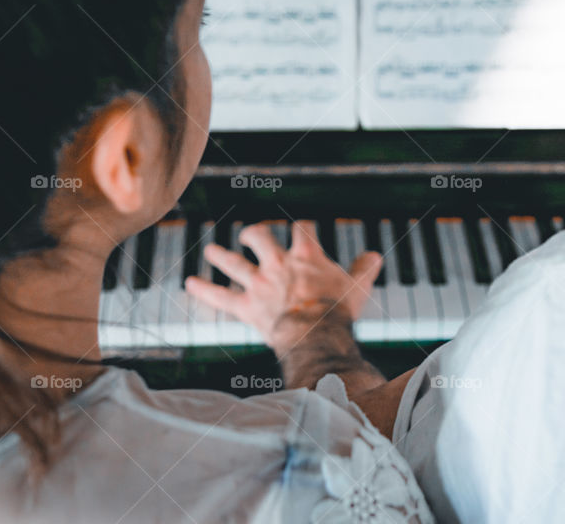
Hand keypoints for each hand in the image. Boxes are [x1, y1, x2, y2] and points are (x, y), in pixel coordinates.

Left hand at [184, 221, 381, 353]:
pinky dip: (204, 290)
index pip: (301, 230)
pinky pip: (221, 297)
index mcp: (305, 256)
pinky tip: (189, 283)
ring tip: (211, 250)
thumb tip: (375, 257)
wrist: (315, 335)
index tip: (301, 229)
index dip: (301, 228)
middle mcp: (278, 264)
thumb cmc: (337, 312)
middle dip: (253, 234)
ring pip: (234, 263)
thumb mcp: (357, 287)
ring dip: (220, 256)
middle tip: (250, 235)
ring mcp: (259, 284)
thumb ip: (364, 269)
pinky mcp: (247, 307)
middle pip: (259, 237)